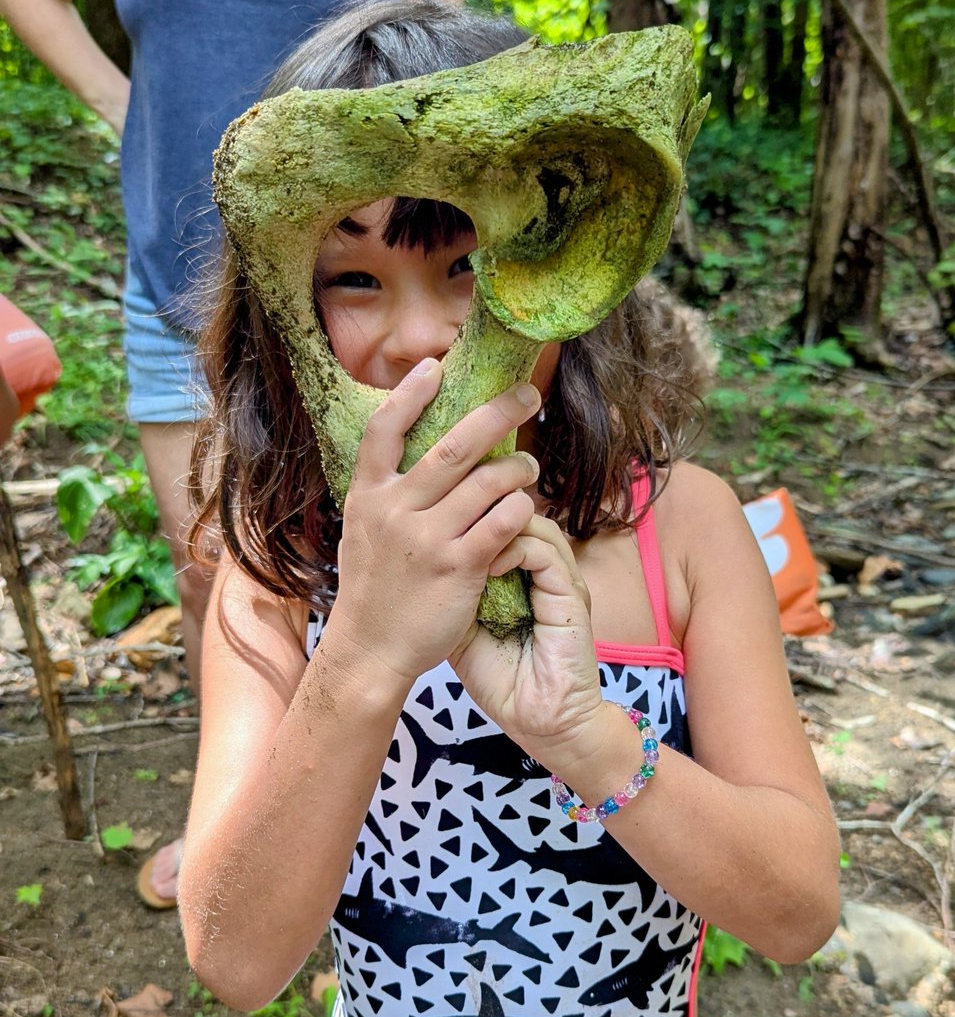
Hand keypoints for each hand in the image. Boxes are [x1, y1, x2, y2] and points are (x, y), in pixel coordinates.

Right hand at [328, 359, 541, 684]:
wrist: (370, 651)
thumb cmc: (374, 588)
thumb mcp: (363, 531)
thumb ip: (386, 493)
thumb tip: (411, 450)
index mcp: (368, 496)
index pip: (384, 430)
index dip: (410, 394)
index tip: (435, 365)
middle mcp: (395, 510)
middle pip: (454, 446)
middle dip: (497, 413)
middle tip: (528, 395)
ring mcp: (427, 538)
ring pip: (489, 482)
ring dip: (519, 468)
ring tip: (530, 468)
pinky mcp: (458, 568)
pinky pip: (503, 523)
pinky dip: (521, 510)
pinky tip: (525, 510)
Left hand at [450, 515, 605, 767]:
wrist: (538, 720)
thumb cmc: (500, 679)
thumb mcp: (462, 626)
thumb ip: (451, 588)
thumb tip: (416, 559)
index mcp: (522, 573)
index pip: (500, 520)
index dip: (471, 510)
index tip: (435, 514)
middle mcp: (545, 569)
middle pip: (516, 510)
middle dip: (483, 506)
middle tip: (447, 512)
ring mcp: (561, 579)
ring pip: (532, 522)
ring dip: (495, 525)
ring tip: (464, 538)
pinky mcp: (570, 594)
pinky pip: (542, 552)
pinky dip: (511, 549)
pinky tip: (484, 563)